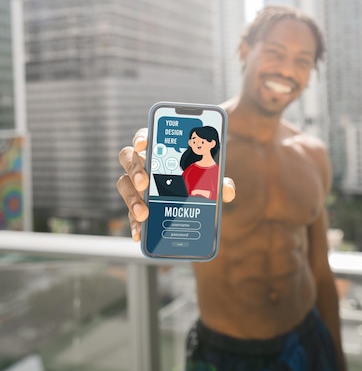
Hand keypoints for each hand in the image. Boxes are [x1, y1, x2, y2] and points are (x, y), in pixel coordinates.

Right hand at [117, 128, 235, 240]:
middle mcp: (144, 163)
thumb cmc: (199, 179)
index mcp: (160, 149)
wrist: (194, 200)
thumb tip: (227, 191)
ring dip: (132, 198)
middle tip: (145, 182)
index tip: (144, 144)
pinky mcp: (138, 205)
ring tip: (144, 213)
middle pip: (128, 158)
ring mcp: (137, 184)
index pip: (145, 137)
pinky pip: (130, 212)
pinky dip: (134, 223)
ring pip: (124, 185)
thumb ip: (219, 181)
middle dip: (135, 169)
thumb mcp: (210, 179)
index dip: (141, 138)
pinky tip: (139, 234)